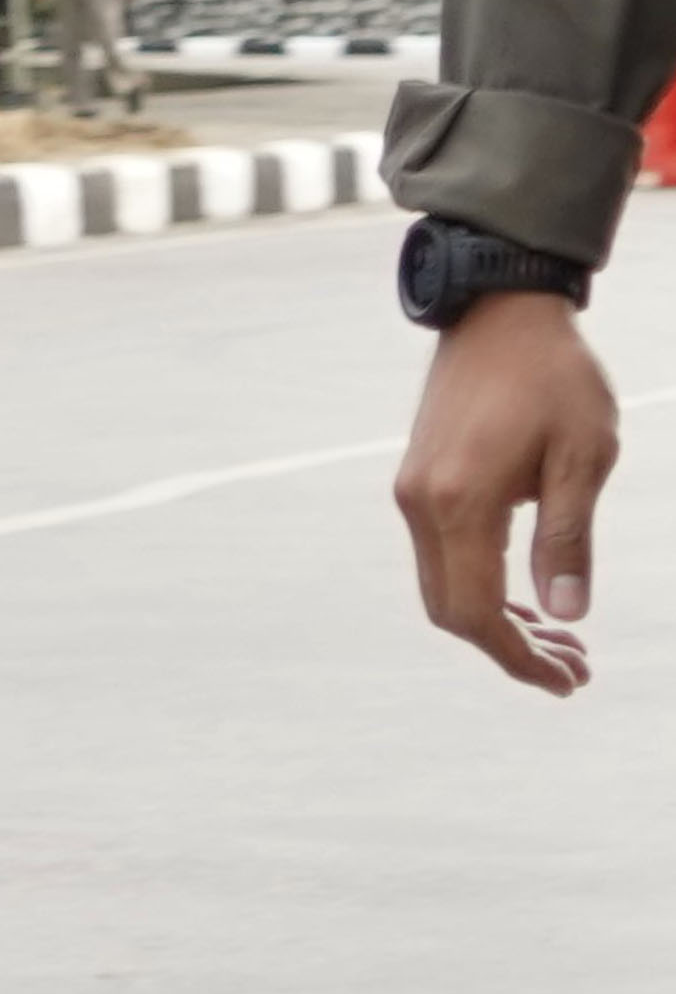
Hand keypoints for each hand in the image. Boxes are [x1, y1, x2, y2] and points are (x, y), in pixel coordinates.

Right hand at [396, 288, 621, 694]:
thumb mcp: (582, 458)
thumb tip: (567, 615)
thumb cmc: (554, 379)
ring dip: (495, 621)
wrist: (499, 311)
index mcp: (460, 504)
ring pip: (442, 586)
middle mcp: (421, 506)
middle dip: (510, 649)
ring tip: (560, 636)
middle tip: (575, 666)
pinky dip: (479, 587)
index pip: (477, 612)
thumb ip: (569, 540)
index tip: (568, 682)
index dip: (519, 659)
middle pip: (450, 612)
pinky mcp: (417, 481)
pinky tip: (525, 590)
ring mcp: (411, 493)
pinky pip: (439, 556)